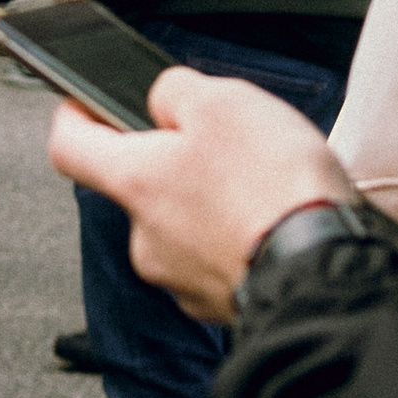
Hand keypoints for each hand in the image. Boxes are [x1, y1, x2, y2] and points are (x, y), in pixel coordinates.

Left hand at [47, 68, 352, 319]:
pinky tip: (273, 227)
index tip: (82, 105)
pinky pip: (217, 261)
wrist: (329, 276)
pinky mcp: (221, 306)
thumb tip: (162, 102)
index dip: (73, 117)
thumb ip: (174, 92)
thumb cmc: (274, 192)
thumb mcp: (223, 103)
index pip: (68, 146)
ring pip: (183, 227)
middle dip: (174, 164)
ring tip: (262, 189)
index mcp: (135, 182)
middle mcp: (146, 238)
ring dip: (210, 205)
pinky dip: (237, 242)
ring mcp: (182, 280)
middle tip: (222, 146)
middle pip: (140, 187)